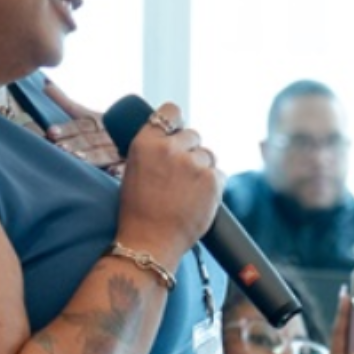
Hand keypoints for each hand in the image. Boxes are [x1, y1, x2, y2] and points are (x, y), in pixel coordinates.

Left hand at [42, 78, 123, 175]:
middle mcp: (107, 134)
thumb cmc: (107, 125)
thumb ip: (64, 101)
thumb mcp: (87, 113)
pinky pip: (126, 166)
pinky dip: (120, 169)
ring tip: (79, 158)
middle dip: (76, 142)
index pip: (80, 122)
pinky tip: (112, 172)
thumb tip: (44, 83)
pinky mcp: (130, 161)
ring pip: (105, 152)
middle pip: (90, 138)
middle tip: (60, 147)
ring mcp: (119, 148)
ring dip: (93, 155)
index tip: (51, 132)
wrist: (142, 131)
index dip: (67, 127)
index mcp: (97, 121)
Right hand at [115, 101, 222, 260]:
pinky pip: (219, 174)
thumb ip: (153, 149)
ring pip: (208, 155)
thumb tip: (173, 135)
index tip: (177, 130)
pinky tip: (198, 199)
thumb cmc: (138, 210)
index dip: (176, 121)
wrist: (150, 242)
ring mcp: (194, 164)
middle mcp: (171, 149)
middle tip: (180, 174)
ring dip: (202, 168)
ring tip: (188, 190)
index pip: (170, 111)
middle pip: (193, 134)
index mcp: (146, 142)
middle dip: (190, 150)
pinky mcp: (213, 181)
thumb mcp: (134, 169)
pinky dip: (213, 185)